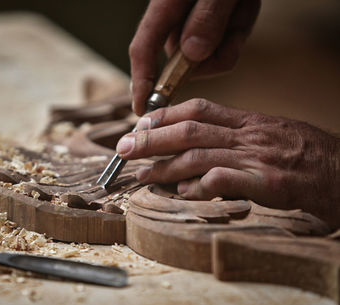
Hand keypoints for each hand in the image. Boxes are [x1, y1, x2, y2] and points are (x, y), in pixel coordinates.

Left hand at [117, 99, 339, 228]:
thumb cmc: (306, 157)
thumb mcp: (269, 137)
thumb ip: (232, 142)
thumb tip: (190, 163)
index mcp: (248, 121)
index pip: (197, 108)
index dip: (163, 115)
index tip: (139, 124)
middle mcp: (249, 135)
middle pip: (189, 130)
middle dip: (151, 139)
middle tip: (124, 149)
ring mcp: (258, 158)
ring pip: (199, 155)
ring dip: (163, 165)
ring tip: (141, 176)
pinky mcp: (269, 183)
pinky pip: (224, 180)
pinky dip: (198, 186)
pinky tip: (182, 192)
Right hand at [130, 0, 260, 114]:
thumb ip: (207, 17)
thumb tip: (192, 55)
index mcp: (165, 6)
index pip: (143, 51)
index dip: (141, 83)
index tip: (142, 109)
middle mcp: (175, 18)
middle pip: (181, 59)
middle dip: (210, 58)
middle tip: (233, 29)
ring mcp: (193, 21)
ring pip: (206, 55)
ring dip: (230, 39)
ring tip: (241, 6)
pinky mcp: (211, 23)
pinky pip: (223, 43)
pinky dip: (238, 31)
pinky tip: (243, 7)